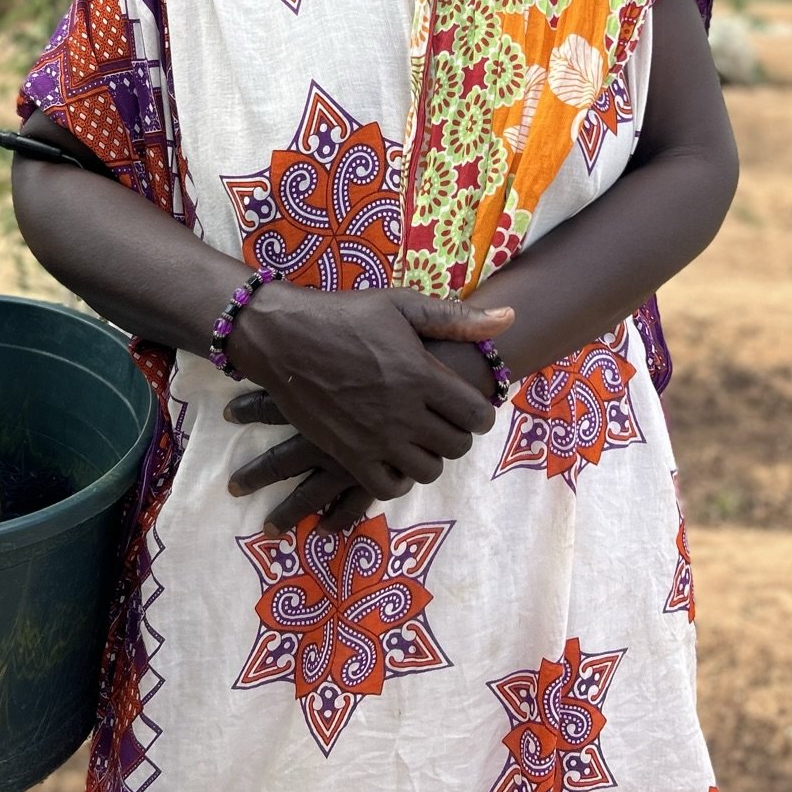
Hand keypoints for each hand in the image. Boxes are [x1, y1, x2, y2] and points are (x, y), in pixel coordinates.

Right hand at [226, 328, 503, 535]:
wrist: (283, 337)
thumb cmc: (344, 315)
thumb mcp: (401, 305)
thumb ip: (455, 319)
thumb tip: (508, 319)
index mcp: (420, 374)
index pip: (477, 414)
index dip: (481, 412)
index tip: (469, 405)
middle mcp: (402, 412)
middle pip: (457, 445)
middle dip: (458, 433)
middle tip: (444, 418)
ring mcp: (375, 438)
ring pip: (428, 470)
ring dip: (431, 456)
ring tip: (420, 436)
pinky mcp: (348, 454)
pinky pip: (388, 487)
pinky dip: (399, 477)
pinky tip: (396, 456)